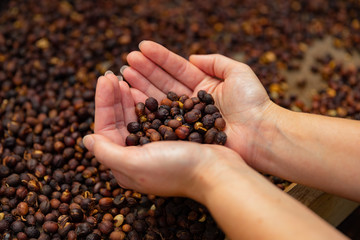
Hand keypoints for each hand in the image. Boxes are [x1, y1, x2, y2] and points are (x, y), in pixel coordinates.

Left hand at [89, 71, 245, 196]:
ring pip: (135, 116)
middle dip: (114, 96)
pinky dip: (147, 101)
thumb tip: (86, 140)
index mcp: (125, 163)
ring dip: (128, 96)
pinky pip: (152, 116)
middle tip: (112, 73)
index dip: (103, 102)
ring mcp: (154, 147)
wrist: (216, 172)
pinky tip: (144, 89)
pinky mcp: (170, 139)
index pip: (105, 128)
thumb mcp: (135, 164)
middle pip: (119, 120)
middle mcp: (137, 155)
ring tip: (125, 76)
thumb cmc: (177, 169)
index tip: (105, 78)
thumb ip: (107, 153)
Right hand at [122, 41, 277, 166]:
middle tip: (127, 61)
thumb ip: (216, 61)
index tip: (142, 47)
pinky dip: (148, 107)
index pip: (177, 68)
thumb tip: (192, 57)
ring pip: (160, 98)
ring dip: (142, 85)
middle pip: (164, 82)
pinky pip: (163, 118)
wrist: (260, 133)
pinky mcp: (183, 133)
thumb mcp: (238, 72)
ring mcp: (186, 117)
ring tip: (125, 73)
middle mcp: (192, 100)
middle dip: (145, 70)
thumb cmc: (253, 102)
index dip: (159, 57)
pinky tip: (132, 97)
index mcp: (204, 85)